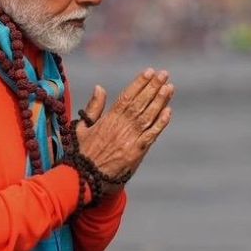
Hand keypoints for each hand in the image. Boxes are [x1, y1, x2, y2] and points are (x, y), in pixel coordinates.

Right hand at [74, 68, 173, 192]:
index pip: (127, 97)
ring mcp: (130, 140)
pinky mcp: (137, 153)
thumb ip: (93, 107)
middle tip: (164, 74)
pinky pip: (152, 135)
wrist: (85, 179)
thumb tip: (100, 87)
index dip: (139, 83)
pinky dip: (161, 123)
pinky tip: (168, 111)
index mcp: (108, 120)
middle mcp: (121, 127)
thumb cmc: (82, 153)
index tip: (149, 72)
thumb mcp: (82, 127)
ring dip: (160, 101)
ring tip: (169, 87)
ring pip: (148, 116)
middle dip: (153, 87)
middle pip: (140, 103)